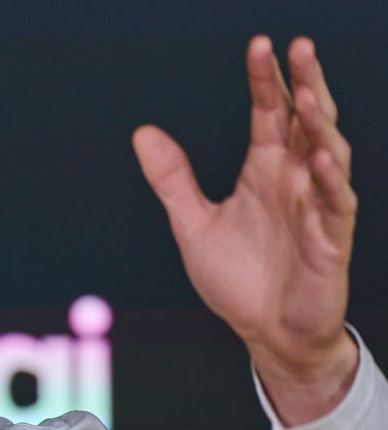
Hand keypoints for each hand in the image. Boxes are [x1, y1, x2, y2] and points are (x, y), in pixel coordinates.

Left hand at [132, 36, 358, 424]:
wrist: (265, 333)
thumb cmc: (238, 279)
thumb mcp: (192, 225)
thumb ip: (173, 180)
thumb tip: (142, 132)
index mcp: (264, 172)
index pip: (268, 115)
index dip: (265, 81)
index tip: (259, 46)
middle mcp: (294, 181)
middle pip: (305, 122)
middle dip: (305, 84)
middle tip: (299, 46)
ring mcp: (316, 208)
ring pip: (328, 154)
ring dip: (320, 125)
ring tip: (306, 95)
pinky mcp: (331, 242)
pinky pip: (335, 205)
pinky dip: (329, 182)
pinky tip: (317, 160)